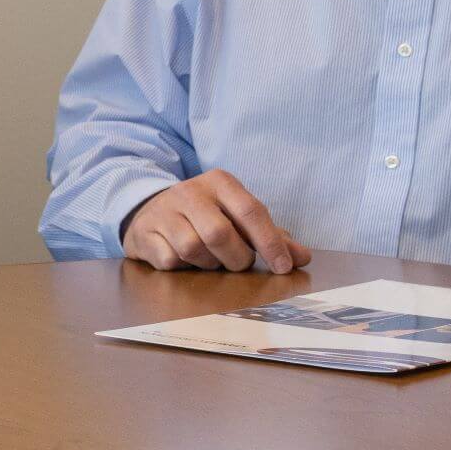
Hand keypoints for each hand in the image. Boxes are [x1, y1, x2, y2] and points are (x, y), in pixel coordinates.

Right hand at [122, 169, 312, 274]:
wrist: (151, 211)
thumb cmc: (206, 215)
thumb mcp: (237, 216)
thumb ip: (271, 236)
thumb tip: (303, 258)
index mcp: (220, 182)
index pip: (251, 211)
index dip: (270, 242)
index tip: (284, 267)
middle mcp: (191, 192)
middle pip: (220, 234)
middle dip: (236, 258)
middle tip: (238, 263)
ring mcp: (165, 212)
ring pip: (194, 249)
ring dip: (208, 264)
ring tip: (209, 259)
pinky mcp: (146, 233)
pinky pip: (171, 261)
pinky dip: (183, 267)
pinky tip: (184, 259)